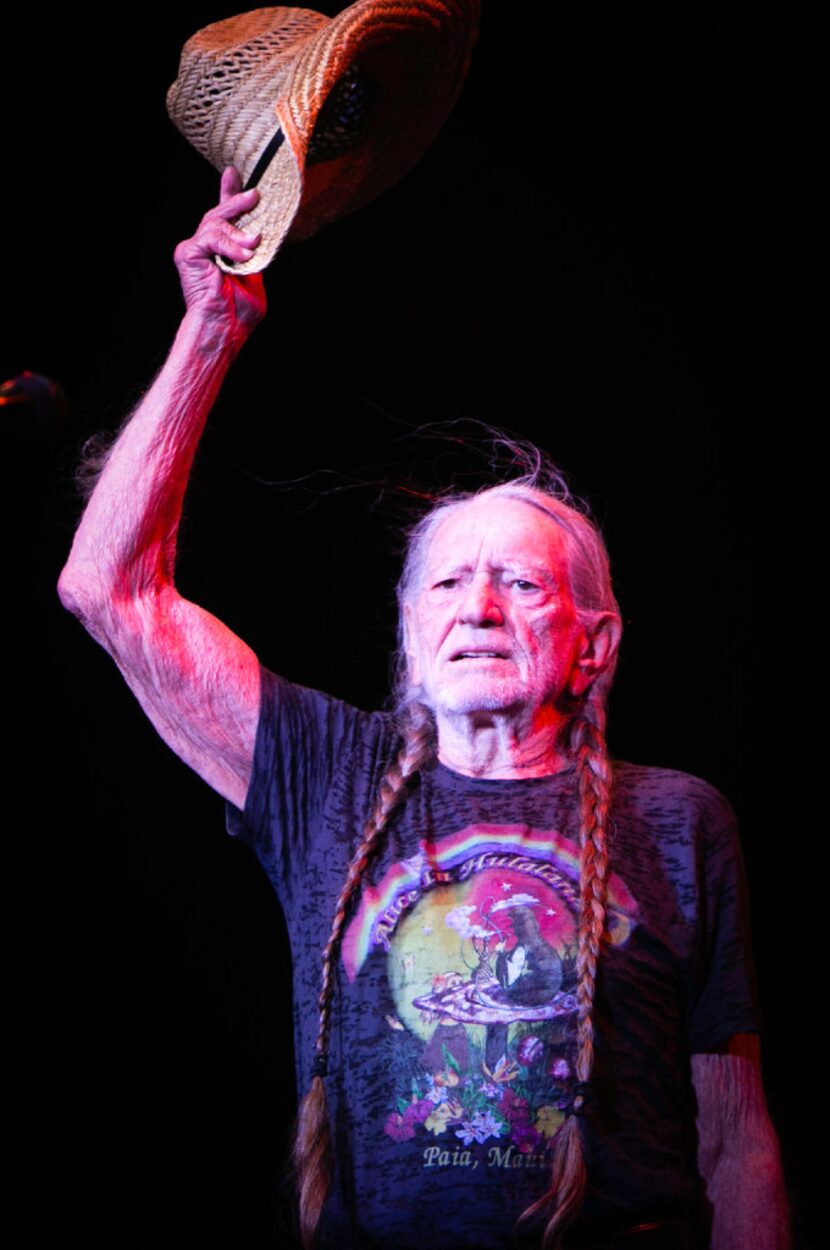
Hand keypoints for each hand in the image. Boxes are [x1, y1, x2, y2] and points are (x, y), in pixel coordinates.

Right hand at [173, 167, 266, 332]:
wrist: (224, 327)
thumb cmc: (239, 311)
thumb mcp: (255, 274)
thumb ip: (253, 252)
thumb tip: (260, 231)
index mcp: (220, 251)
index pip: (224, 217)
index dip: (229, 194)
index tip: (234, 174)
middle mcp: (204, 247)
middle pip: (218, 214)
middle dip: (237, 202)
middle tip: (255, 195)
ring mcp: (194, 248)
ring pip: (216, 223)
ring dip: (238, 233)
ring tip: (252, 244)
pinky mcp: (187, 253)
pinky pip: (210, 237)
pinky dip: (228, 245)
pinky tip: (242, 256)